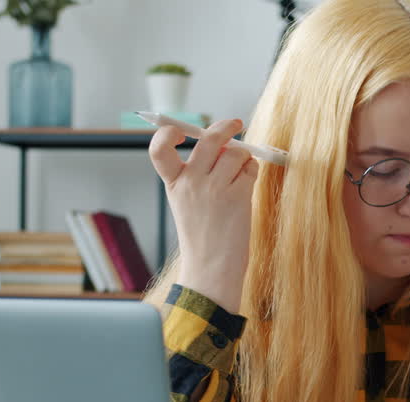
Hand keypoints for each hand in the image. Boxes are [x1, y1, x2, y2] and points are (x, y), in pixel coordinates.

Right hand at [148, 118, 256, 313]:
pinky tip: (246, 187)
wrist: (210, 270)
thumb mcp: (188, 203)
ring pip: (236, 152)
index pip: (158, 148)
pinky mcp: (237, 195)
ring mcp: (214, 188)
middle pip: (209, 138)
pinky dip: (252, 172)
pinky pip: (250, 168)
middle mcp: (191, 181)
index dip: (167, 133)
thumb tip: (225, 143)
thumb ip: (200, 173)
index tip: (181, 130)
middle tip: (236, 124)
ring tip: (241, 173)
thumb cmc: (202, 238)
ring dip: (243, 157)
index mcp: (173, 183)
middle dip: (225, 127)